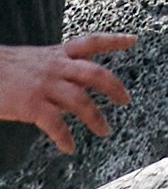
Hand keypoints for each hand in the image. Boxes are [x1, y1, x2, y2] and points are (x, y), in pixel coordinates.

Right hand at [0, 39, 131, 146]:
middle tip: (127, 100)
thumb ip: (57, 67)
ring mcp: (45, 85)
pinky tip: (70, 148)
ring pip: (80, 101)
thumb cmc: (6, 69)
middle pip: (94, 73)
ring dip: (96, 118)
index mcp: (57, 53)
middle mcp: (56, 66)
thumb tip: (75, 79)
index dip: (114, 40)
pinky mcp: (33, 105)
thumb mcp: (36, 60)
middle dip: (114, 86)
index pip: (92, 41)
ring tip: (105, 131)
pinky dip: (65, 138)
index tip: (134, 40)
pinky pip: (56, 124)